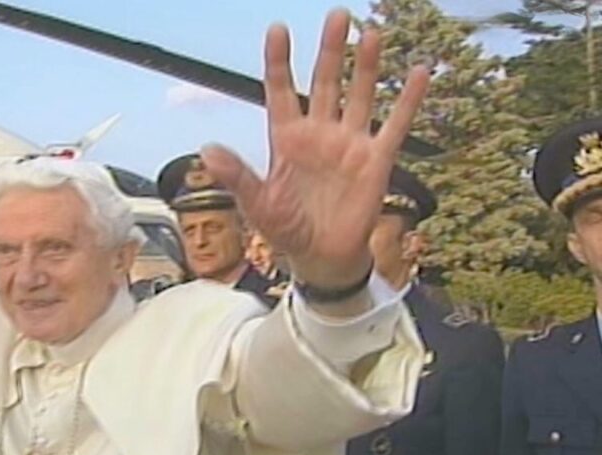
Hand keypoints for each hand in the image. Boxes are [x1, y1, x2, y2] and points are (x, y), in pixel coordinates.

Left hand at [203, 9, 429, 288]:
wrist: (321, 258)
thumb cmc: (286, 231)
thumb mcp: (257, 204)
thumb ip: (237, 175)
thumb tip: (206, 149)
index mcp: (286, 139)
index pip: (280, 91)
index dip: (278, 61)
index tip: (278, 29)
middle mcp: (319, 133)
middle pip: (324, 82)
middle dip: (329, 50)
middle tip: (337, 15)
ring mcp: (349, 143)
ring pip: (358, 95)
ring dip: (365, 65)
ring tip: (371, 32)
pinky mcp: (377, 160)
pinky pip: (395, 125)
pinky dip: (408, 100)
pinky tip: (419, 72)